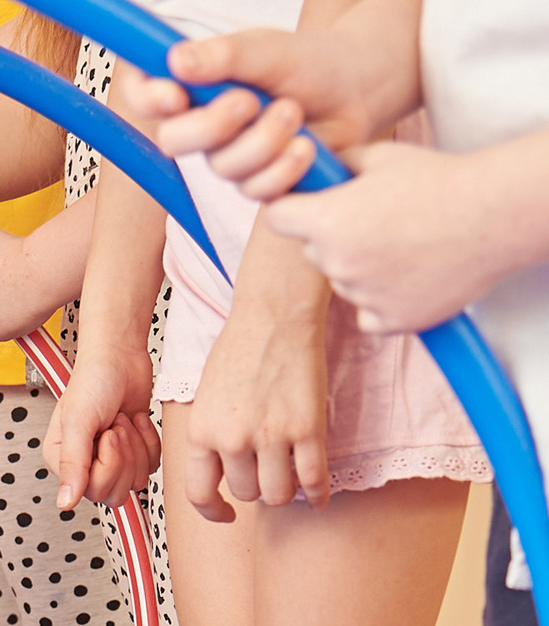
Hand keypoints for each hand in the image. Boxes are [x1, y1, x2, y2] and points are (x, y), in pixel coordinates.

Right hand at [45, 341, 160, 511]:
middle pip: (115, 492)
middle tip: (117, 427)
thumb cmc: (94, 380)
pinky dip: (150, 441)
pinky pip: (151, 466)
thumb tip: (64, 503)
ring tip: (124, 420)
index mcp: (62, 460)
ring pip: (136, 481)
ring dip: (137, 446)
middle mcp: (85, 464)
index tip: (106, 434)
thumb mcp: (78, 422)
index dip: (108, 464)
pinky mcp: (133, 451)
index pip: (92, 490)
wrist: (121, 356)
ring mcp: (110, 459)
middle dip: (125, 456)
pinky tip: (136, 420)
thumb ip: (72, 465)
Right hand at [118, 33, 370, 198]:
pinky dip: (285, 166)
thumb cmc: (307, 64)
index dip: (147, 97)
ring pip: (223, 167)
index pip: (144, 92)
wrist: (356, 91)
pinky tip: (306, 147)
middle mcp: (202, 125)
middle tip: (249, 102)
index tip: (173, 94)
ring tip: (295, 114)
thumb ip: (223, 56)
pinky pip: (256, 190)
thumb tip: (176, 60)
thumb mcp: (268, 50)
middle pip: (173, 142)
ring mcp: (228, 158)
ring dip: (264, 140)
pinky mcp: (257, 184)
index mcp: (193, 86)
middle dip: (212, 125)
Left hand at [179, 275, 329, 519]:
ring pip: (277, 493)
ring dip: (284, 491)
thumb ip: (210, 435)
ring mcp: (271, 436)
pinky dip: (318, 494)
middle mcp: (232, 439)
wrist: (274, 316)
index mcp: (201, 432)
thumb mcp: (205, 398)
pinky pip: (313, 478)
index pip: (199, 493)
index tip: (225, 515)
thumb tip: (219, 471)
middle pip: (246, 492)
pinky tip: (319, 497)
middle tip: (266, 472)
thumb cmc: (239, 349)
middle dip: (256, 487)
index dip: (214, 512)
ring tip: (289, 478)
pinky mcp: (307, 428)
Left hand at [265, 142, 494, 333]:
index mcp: (327, 220)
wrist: (495, 214)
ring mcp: (362, 295)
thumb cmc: (440, 179)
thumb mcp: (381, 156)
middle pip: (313, 251)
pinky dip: (382, 302)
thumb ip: (338, 165)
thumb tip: (313, 168)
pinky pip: (368, 315)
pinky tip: (410, 276)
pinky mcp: (391, 320)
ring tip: (407, 244)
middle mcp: (337, 262)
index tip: (305, 206)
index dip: (291, 209)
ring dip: (362, 268)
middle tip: (378, 220)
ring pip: (344, 282)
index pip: (277, 219)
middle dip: (333, 237)